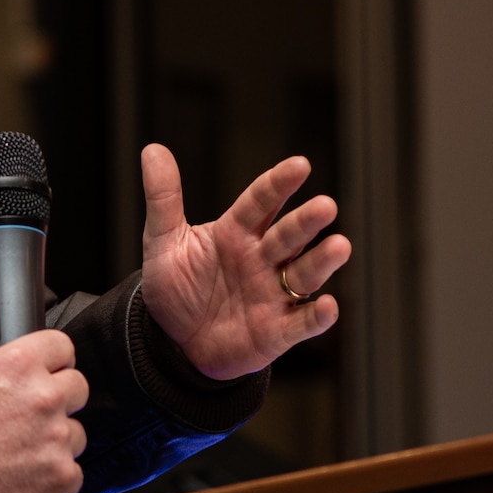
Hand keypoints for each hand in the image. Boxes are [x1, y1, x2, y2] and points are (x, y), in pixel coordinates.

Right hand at [0, 303, 87, 492]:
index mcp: (18, 365)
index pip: (62, 345)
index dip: (51, 357)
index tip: (43, 368)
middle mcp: (44, 398)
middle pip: (77, 386)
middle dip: (58, 396)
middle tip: (28, 412)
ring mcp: (56, 439)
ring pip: (75, 432)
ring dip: (56, 438)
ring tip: (22, 448)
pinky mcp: (60, 477)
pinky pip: (73, 471)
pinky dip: (54, 475)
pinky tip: (26, 474)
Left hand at [139, 144, 350, 381]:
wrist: (173, 343)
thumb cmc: (176, 288)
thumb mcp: (164, 242)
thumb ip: (163, 198)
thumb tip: (152, 150)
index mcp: (237, 232)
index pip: (261, 203)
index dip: (279, 184)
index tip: (300, 165)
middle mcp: (262, 259)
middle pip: (288, 236)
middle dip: (307, 221)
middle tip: (325, 206)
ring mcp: (273, 294)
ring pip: (304, 274)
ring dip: (322, 261)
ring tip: (340, 246)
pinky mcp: (278, 331)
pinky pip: (302, 323)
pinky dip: (317, 317)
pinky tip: (329, 306)